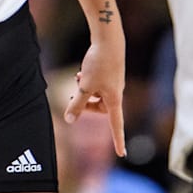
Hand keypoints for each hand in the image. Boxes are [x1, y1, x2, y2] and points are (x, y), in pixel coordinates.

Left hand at [66, 35, 126, 155]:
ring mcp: (114, 82)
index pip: (116, 125)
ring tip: (78, 79)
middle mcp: (116, 92)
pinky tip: (82, 71)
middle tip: (75, 97)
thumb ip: (77, 104)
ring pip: (98, 94)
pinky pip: (99, 84)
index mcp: (114, 99)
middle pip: (101, 108)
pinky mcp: (111, 72)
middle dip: (87, 104)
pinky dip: (89, 82)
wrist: (109, 40)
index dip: (118, 140)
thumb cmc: (99, 64)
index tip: (122, 153)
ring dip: (86, 91)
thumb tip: (70, 120)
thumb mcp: (85, 86)